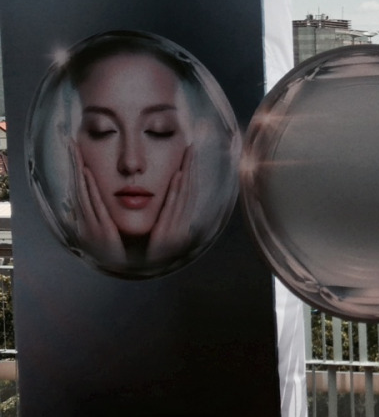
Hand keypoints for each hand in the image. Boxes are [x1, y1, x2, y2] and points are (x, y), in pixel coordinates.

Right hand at [71, 147, 126, 268]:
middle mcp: (86, 218)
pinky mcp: (100, 229)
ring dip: (78, 170)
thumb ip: (100, 215)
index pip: (81, 189)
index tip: (76, 152)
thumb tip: (93, 203)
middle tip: (70, 143)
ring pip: (82, 191)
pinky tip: (86, 173)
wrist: (118, 270)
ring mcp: (91, 223)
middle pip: (78, 185)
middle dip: (74, 164)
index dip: (78, 169)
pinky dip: (89, 188)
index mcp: (88, 218)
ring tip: (75, 151)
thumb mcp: (104, 230)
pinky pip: (93, 204)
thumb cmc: (112, 250)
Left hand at [146, 144, 194, 269]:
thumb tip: (168, 200)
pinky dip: (177, 191)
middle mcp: (182, 220)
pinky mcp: (169, 232)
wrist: (149, 269)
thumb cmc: (152, 249)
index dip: (189, 171)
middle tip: (191, 148)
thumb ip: (165, 214)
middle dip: (191, 167)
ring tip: (187, 156)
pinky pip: (173, 208)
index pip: (186, 190)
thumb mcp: (161, 228)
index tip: (189, 154)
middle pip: (188, 189)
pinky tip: (178, 177)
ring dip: (186, 174)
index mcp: (180, 218)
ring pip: (184, 195)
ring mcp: (177, 226)